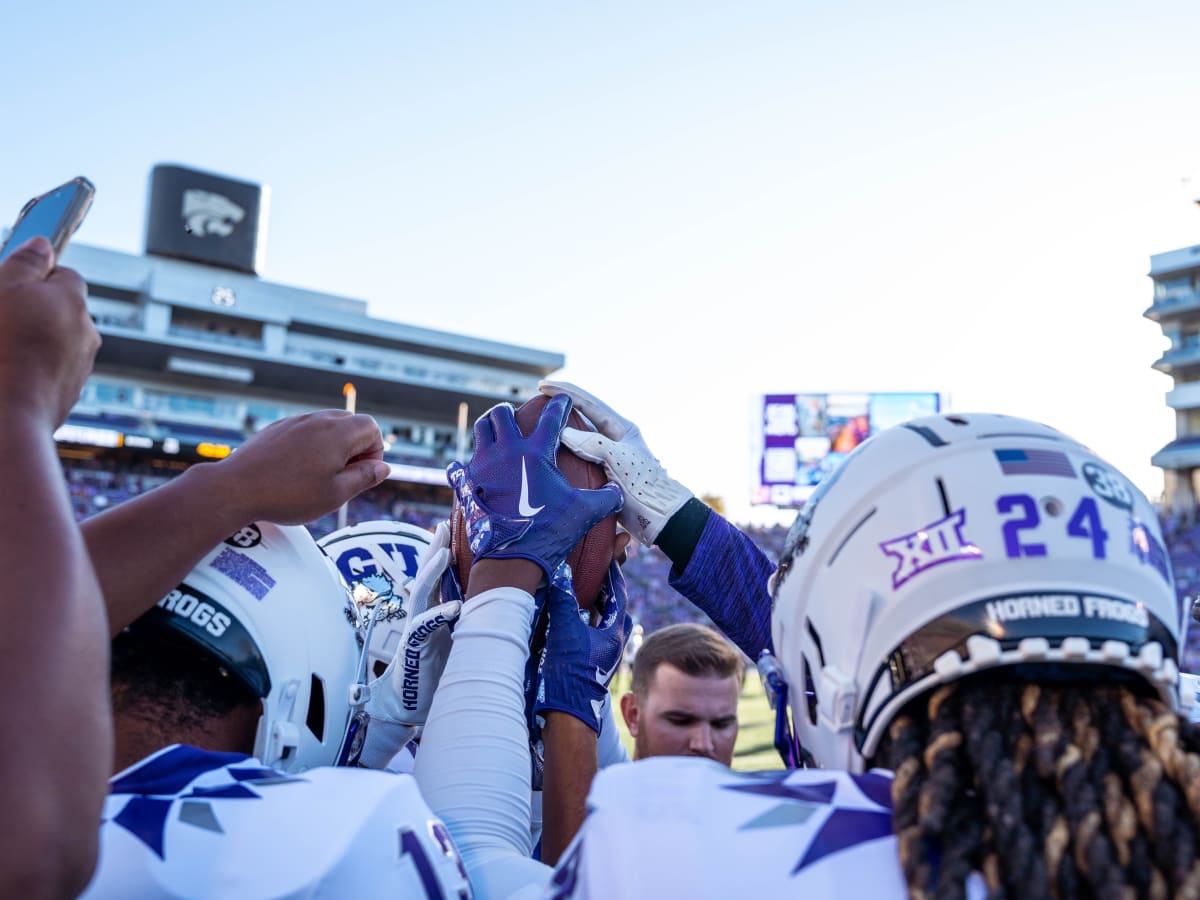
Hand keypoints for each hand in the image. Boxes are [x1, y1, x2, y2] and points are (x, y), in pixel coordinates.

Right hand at [0, 237, 99, 428]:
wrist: (8, 413)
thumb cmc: (1, 347)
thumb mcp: (3, 289)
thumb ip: (25, 263)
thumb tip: (43, 244)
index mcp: (73, 301)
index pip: (64, 275)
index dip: (34, 277)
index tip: (10, 285)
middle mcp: (86, 332)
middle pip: (58, 310)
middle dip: (32, 310)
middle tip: (1, 317)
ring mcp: (79, 366)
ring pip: (54, 342)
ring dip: (32, 340)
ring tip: (2, 347)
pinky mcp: (67, 393)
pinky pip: (49, 370)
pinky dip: (31, 368)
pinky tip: (8, 371)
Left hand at [213, 410, 389, 524]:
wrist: (236, 489)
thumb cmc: (287, 495)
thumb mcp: (335, 494)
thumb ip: (364, 478)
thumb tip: (384, 468)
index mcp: (337, 433)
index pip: (372, 427)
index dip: (374, 452)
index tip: (360, 474)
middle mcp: (317, 420)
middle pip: (351, 423)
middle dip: (355, 448)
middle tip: (341, 476)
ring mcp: (295, 422)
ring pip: (327, 426)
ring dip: (333, 447)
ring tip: (319, 476)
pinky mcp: (277, 429)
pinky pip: (305, 431)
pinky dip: (310, 446)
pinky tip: (296, 471)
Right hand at [356, 531, 458, 768]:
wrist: (412, 708)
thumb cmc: (436, 674)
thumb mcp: (457, 641)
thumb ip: (466, 621)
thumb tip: (493, 603)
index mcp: (431, 612)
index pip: (436, 576)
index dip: (441, 551)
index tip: (450, 526)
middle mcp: (421, 616)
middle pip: (425, 575)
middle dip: (434, 549)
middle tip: (444, 526)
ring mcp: (415, 631)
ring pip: (419, 594)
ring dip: (432, 572)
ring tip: (444, 552)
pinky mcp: (414, 650)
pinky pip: (424, 628)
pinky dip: (438, 616)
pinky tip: (454, 607)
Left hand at [446, 395, 621, 582]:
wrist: (510, 559)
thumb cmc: (549, 532)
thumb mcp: (584, 513)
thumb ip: (606, 498)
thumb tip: (617, 491)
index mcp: (535, 453)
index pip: (550, 418)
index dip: (559, 404)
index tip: (561, 399)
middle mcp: (506, 452)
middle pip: (501, 414)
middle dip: (510, 412)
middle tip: (517, 418)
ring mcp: (483, 466)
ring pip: (480, 431)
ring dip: (489, 428)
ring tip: (496, 434)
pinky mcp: (467, 484)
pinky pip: (460, 465)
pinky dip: (466, 463)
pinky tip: (470, 468)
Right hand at [532, 562, 630, 733]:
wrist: (567, 714)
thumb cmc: (570, 674)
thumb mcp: (565, 632)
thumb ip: (564, 601)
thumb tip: (561, 574)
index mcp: (615, 633)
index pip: (618, 595)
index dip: (613, 574)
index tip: (608, 556)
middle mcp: (614, 643)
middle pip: (615, 608)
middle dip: (606, 589)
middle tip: (596, 570)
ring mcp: (603, 654)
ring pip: (604, 622)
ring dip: (595, 604)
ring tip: (584, 589)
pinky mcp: (591, 663)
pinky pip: (593, 633)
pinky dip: (586, 619)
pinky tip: (572, 617)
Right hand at [539, 380, 691, 545]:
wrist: (660, 517)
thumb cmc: (645, 485)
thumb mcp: (619, 459)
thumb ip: (592, 443)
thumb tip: (562, 432)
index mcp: (621, 428)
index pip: (589, 403)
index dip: (565, 392)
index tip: (543, 386)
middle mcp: (613, 439)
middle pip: (581, 417)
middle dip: (560, 408)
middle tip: (535, 404)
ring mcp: (608, 457)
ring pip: (578, 438)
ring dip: (559, 431)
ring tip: (537, 427)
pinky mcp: (602, 476)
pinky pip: (577, 459)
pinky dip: (562, 454)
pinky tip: (548, 456)